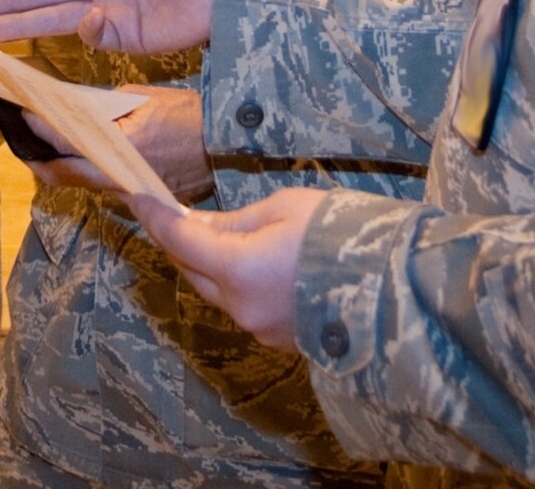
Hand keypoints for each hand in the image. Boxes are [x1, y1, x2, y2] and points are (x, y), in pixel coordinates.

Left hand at [25, 86, 213, 202]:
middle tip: (21, 140)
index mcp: (124, 146)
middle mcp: (122, 176)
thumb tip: (73, 105)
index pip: (67, 140)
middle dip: (37, 159)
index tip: (23, 112)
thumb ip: (106, 104)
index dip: (39, 127)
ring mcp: (130, 193)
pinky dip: (84, 172)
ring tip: (40, 145)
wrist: (226, 147)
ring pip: (81, 184)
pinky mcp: (139, 200)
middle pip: (63, 175)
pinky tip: (76, 155)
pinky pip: (102, 187)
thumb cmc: (187, 115)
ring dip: (58, 167)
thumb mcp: (143, 98)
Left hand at [128, 187, 326, 351]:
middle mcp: (241, 307)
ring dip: (207, 262)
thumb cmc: (343, 236)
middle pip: (191, 270)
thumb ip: (236, 222)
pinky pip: (242, 305)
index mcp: (238, 270)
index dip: (153, 215)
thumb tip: (201, 226)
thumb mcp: (285, 209)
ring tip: (211, 232)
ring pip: (216, 291)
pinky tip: (246, 260)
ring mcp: (260, 329)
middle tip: (168, 209)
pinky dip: (234, 281)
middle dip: (177, 239)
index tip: (136, 195)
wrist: (399, 289)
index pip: (178, 240)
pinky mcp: (279, 340)